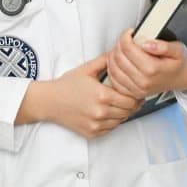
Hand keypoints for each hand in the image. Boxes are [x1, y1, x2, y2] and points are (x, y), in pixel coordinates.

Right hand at [16, 54, 140, 138]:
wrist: (50, 101)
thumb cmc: (67, 85)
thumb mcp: (87, 69)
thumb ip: (105, 60)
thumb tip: (119, 54)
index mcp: (102, 95)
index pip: (131, 100)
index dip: (136, 96)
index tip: (136, 91)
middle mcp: (100, 112)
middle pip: (128, 112)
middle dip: (132, 104)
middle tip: (132, 97)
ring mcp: (96, 124)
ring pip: (120, 121)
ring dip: (123, 113)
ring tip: (119, 104)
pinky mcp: (92, 133)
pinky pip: (110, 129)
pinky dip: (112, 121)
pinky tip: (108, 112)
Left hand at [106, 29, 186, 98]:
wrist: (181, 78)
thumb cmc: (178, 64)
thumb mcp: (177, 50)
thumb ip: (164, 46)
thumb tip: (148, 44)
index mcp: (152, 69)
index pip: (128, 49)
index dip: (125, 37)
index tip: (130, 33)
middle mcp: (143, 81)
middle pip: (118, 58)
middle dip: (119, 44)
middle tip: (125, 39)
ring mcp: (137, 89)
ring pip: (113, 69)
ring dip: (113, 55)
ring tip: (121, 49)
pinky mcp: (133, 93)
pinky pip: (114, 81)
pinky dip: (112, 69)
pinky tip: (118, 62)